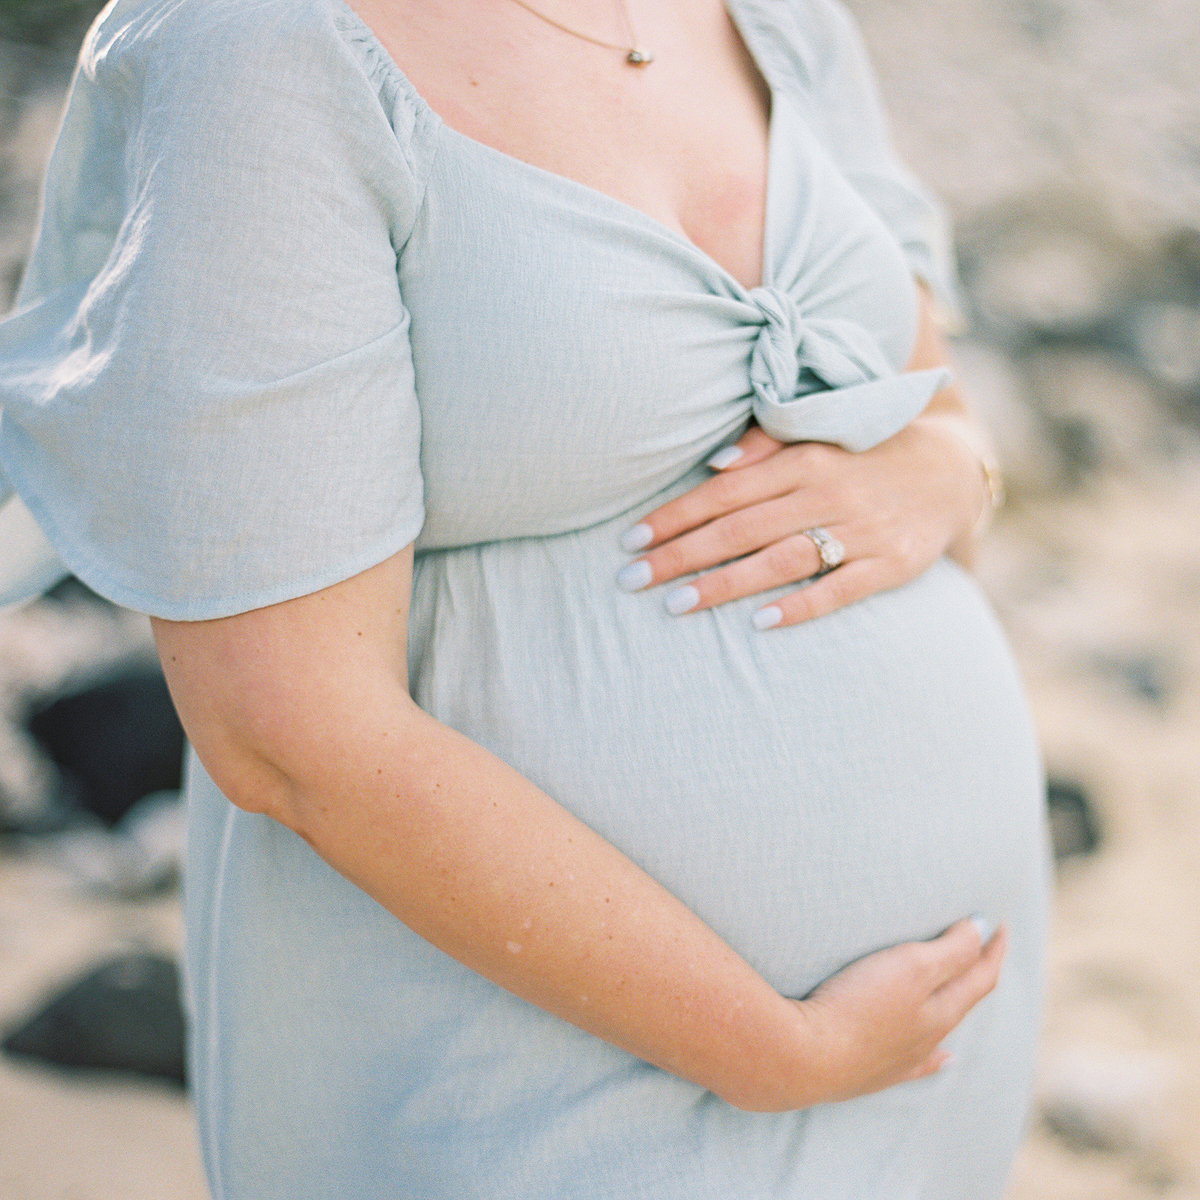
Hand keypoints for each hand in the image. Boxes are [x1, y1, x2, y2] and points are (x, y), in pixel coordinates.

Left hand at [617, 413, 989, 628]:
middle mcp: (829, 491)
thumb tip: (713, 466)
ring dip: (725, 584)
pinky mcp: (892, 564)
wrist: (950, 473)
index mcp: (804, 459)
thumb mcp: (818, 437)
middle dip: (681, 555)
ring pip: (781, 560)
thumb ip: (765, 447)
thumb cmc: (861, 457)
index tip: (630, 541)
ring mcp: (862, 529)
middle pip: (740, 527)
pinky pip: (841, 589)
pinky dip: (801, 605)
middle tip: (631, 581)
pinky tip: (760, 623)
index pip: (724, 491)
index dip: (675, 516)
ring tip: (677, 606)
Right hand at [789, 918, 1005, 1104]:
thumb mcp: (911, 966)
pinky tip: (943, 1060)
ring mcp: (901, 1058)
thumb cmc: (858, 1006)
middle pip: (962, 1000)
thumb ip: (951, 950)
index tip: (999, 924)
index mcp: (942, 1011)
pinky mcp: (871, 1072)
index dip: (992, 948)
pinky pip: (918, 1065)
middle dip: (975, 971)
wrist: (806, 1059)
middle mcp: (929, 1037)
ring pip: (941, 1030)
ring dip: (955, 1006)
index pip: (980, 976)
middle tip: (981, 946)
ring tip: (964, 995)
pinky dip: (935, 1059)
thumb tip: (982, 931)